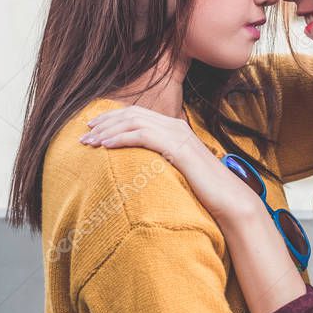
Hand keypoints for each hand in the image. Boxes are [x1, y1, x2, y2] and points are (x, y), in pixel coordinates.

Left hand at [82, 106, 260, 221]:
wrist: (229, 199)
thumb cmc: (204, 190)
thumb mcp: (178, 170)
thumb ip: (162, 161)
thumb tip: (141, 166)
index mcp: (175, 128)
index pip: (138, 114)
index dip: (112, 118)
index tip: (92, 128)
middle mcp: (176, 126)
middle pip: (132, 113)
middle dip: (105, 122)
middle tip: (83, 133)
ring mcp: (178, 134)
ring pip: (134, 121)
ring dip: (108, 130)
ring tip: (89, 141)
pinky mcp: (177, 147)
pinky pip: (142, 135)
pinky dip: (121, 137)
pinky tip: (105, 145)